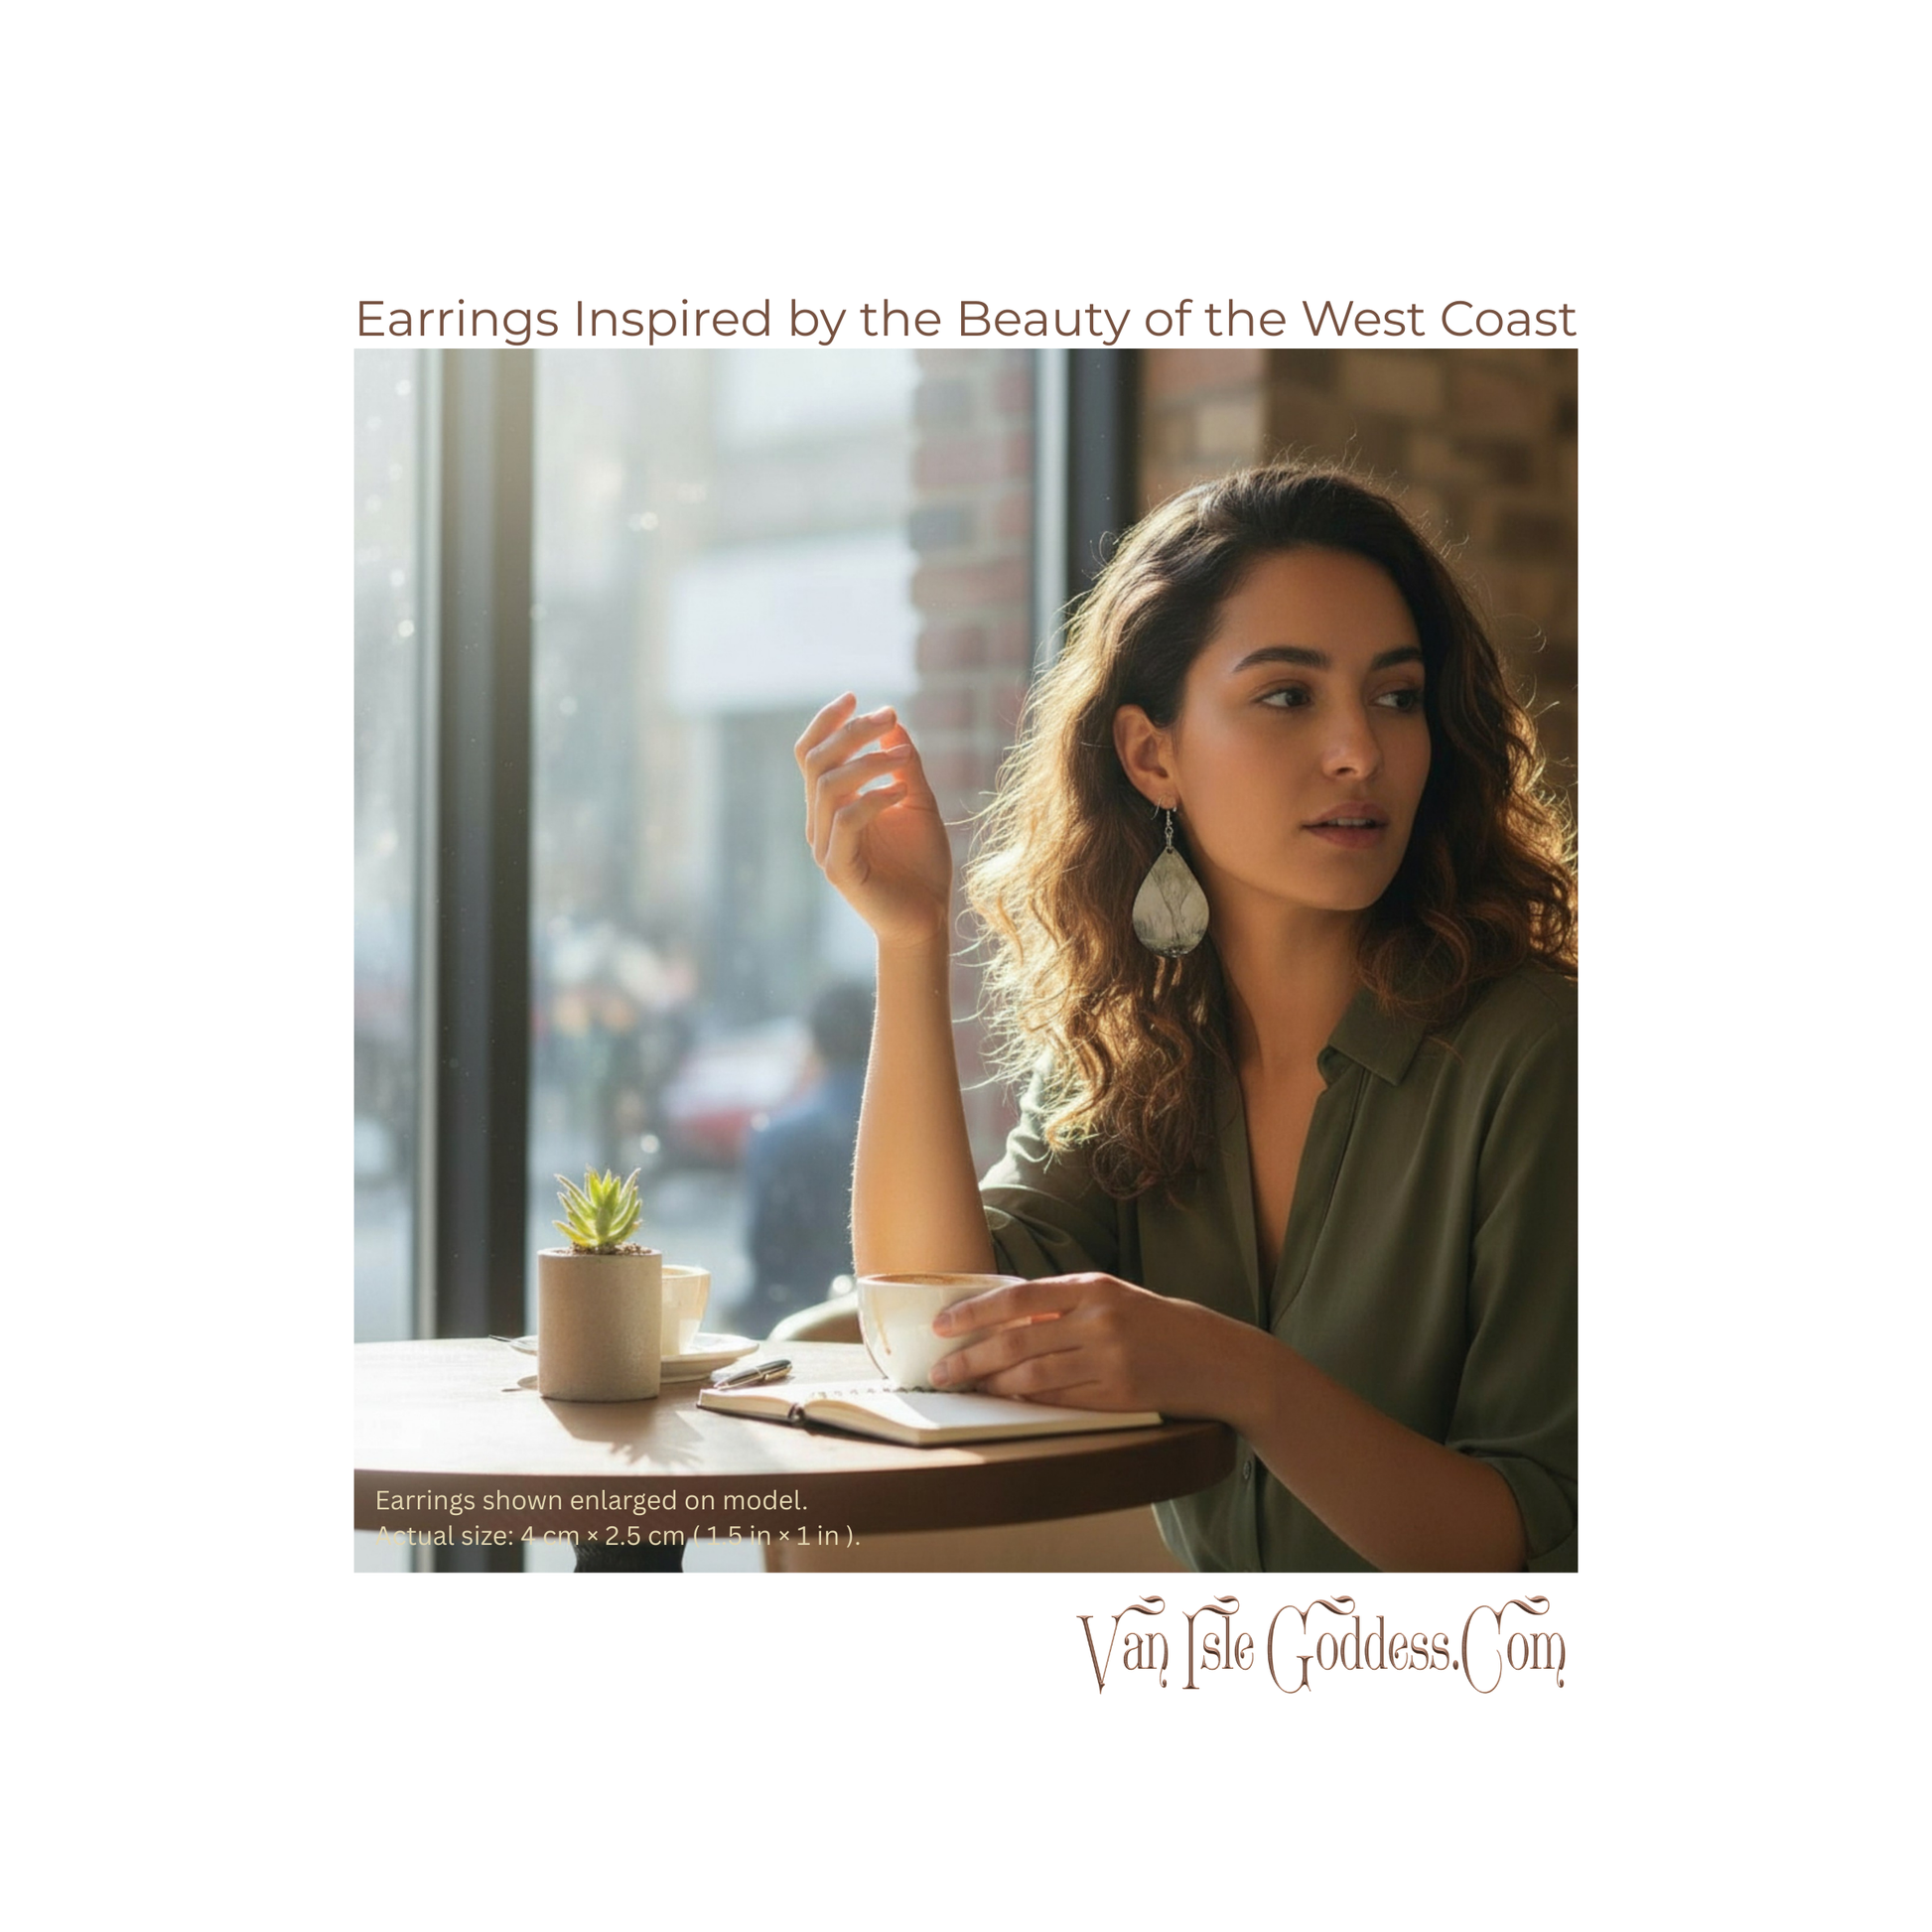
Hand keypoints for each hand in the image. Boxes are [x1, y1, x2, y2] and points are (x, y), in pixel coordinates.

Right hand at [795, 693, 953, 948]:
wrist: (926, 919)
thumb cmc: (921, 863)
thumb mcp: (918, 801)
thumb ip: (904, 765)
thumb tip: (893, 722)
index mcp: (830, 805)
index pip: (810, 753)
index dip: (826, 721)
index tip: (854, 696)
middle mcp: (819, 822)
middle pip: (815, 761)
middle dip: (851, 731)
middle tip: (889, 717)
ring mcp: (825, 846)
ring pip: (828, 786)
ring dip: (869, 762)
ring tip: (905, 758)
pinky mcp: (839, 869)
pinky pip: (846, 821)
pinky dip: (875, 798)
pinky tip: (903, 793)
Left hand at [926, 1274, 1248, 1417]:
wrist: (1216, 1358)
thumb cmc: (1155, 1324)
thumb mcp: (1113, 1297)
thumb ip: (1063, 1304)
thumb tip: (1000, 1318)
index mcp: (1093, 1288)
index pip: (1018, 1298)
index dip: (974, 1313)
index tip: (942, 1326)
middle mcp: (1099, 1321)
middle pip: (1016, 1341)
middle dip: (970, 1357)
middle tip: (940, 1371)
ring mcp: (1110, 1361)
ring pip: (1032, 1376)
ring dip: (992, 1385)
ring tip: (966, 1389)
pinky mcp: (1119, 1396)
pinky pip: (1060, 1402)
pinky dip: (1027, 1403)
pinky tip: (1006, 1402)